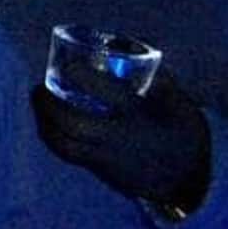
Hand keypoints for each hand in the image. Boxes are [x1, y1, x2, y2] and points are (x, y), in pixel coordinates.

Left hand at [32, 63, 211, 211]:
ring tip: (38, 102)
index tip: (68, 64)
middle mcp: (120, 138)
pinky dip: (53, 138)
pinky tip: (48, 123)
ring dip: (45, 122)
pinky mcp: (100, 171)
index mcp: (141, 116)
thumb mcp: (181, 103)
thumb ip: (158, 78)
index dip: (83, 76)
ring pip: (64, 144)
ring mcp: (107, 158)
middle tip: (38, 87)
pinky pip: (69, 155)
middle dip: (49, 105)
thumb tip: (133, 47)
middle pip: (74, 124)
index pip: (108, 93)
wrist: (189, 181)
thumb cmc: (184, 134)